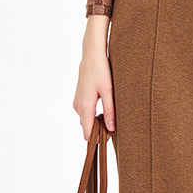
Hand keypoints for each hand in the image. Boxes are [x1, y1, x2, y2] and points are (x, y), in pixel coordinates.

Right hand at [73, 15, 115, 141]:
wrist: (92, 54)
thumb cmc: (101, 70)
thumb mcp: (109, 91)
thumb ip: (110, 110)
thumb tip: (111, 128)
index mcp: (85, 106)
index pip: (87, 134)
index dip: (98, 138)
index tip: (110, 135)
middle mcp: (78, 107)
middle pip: (87, 128)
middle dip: (99, 130)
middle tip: (115, 125)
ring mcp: (77, 102)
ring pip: (86, 120)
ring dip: (97, 122)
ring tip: (111, 115)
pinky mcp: (79, 98)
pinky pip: (85, 113)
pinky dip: (94, 115)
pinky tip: (105, 107)